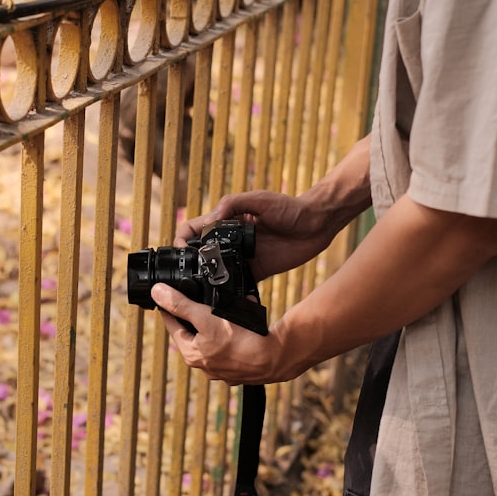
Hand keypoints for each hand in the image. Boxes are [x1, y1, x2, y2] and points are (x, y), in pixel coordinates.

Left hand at [151, 283, 306, 384]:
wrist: (276, 358)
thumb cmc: (240, 340)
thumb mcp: (205, 317)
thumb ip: (180, 305)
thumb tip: (157, 293)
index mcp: (191, 354)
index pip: (173, 326)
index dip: (170, 309)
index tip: (167, 297)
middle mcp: (204, 365)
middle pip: (194, 333)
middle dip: (199, 315)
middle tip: (200, 300)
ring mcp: (223, 369)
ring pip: (215, 339)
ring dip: (220, 323)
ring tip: (228, 308)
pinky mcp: (240, 369)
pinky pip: (233, 345)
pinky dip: (237, 332)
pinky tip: (245, 323)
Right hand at [176, 191, 334, 280]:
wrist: (317, 223)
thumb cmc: (289, 206)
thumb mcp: (259, 199)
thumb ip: (232, 206)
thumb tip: (209, 221)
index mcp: (226, 220)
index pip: (193, 229)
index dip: (181, 240)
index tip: (179, 251)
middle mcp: (231, 240)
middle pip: (200, 253)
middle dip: (188, 263)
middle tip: (186, 275)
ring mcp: (243, 257)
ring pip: (216, 271)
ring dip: (207, 279)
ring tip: (201, 288)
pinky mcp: (258, 271)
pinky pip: (239, 285)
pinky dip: (230, 291)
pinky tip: (224, 296)